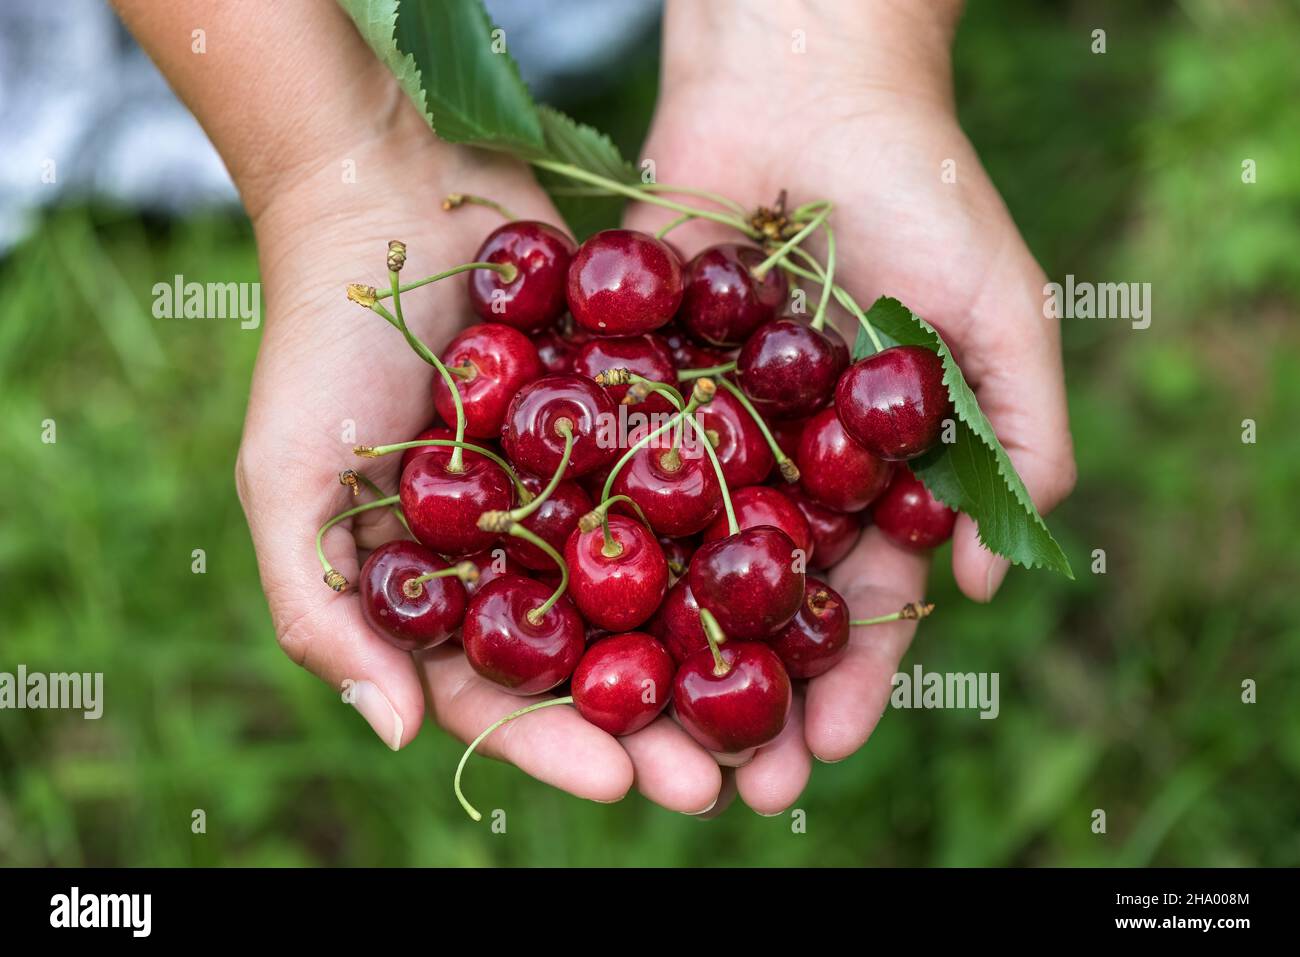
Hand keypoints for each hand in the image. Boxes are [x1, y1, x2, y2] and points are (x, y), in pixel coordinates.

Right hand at [111, 0, 724, 813]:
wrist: (387, 191)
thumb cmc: (321, 344)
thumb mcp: (289, 479)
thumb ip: (323, 609)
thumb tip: (398, 732)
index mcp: (444, 584)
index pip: (498, 689)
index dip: (557, 743)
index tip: (626, 783)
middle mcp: (523, 545)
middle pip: (598, 652)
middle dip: (659, 717)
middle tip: (729, 772)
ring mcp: (586, 481)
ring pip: (663, 581)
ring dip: (719, 643)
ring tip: (789, 698)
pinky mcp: (638, 415)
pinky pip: (695, 478)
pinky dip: (744, 521)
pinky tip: (808, 568)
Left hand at [624, 0, 1075, 812]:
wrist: (802, 83)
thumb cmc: (921, 189)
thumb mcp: (998, 312)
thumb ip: (1015, 436)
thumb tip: (1002, 581)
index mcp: (869, 469)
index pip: (865, 597)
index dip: (853, 677)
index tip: (828, 752)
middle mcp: (781, 465)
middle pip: (761, 604)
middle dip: (749, 693)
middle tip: (726, 786)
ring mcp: (700, 430)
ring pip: (675, 560)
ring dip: (659, 650)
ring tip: (639, 735)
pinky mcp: (628, 383)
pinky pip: (609, 470)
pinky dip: (586, 538)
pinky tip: (558, 616)